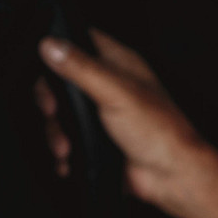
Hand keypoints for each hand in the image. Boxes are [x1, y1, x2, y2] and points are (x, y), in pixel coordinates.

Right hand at [36, 31, 217, 217]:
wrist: (170, 176)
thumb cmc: (158, 131)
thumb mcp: (115, 92)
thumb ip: (81, 68)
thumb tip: (52, 45)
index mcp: (120, 64)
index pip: (82, 42)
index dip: (60, 50)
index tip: (47, 68)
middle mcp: (110, 85)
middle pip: (64, 81)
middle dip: (52, 101)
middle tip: (52, 112)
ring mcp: (103, 114)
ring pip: (63, 114)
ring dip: (57, 132)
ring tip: (65, 147)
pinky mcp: (99, 139)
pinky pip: (69, 139)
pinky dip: (64, 151)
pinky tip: (70, 159)